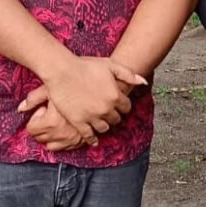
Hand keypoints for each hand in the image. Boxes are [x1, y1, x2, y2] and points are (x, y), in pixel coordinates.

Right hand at [19, 55, 146, 139]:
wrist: (62, 71)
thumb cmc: (85, 66)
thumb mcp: (110, 65)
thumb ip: (128, 74)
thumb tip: (143, 82)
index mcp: (115, 96)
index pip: (126, 107)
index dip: (122, 105)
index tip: (118, 104)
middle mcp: (106, 109)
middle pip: (116, 119)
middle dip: (114, 115)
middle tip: (109, 112)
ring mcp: (92, 117)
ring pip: (104, 128)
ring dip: (104, 125)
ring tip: (101, 121)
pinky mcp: (78, 122)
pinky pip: (88, 136)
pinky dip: (92, 139)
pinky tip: (94, 141)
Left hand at [19, 88, 89, 149]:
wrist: (94, 91)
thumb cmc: (70, 87)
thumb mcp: (49, 89)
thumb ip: (33, 99)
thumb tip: (20, 108)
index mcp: (50, 122)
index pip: (31, 129)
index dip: (35, 118)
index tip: (43, 110)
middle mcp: (60, 134)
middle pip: (40, 138)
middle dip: (40, 128)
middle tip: (48, 115)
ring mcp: (71, 139)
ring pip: (51, 146)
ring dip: (50, 137)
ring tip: (55, 124)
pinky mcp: (81, 141)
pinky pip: (66, 148)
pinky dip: (63, 141)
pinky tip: (65, 130)